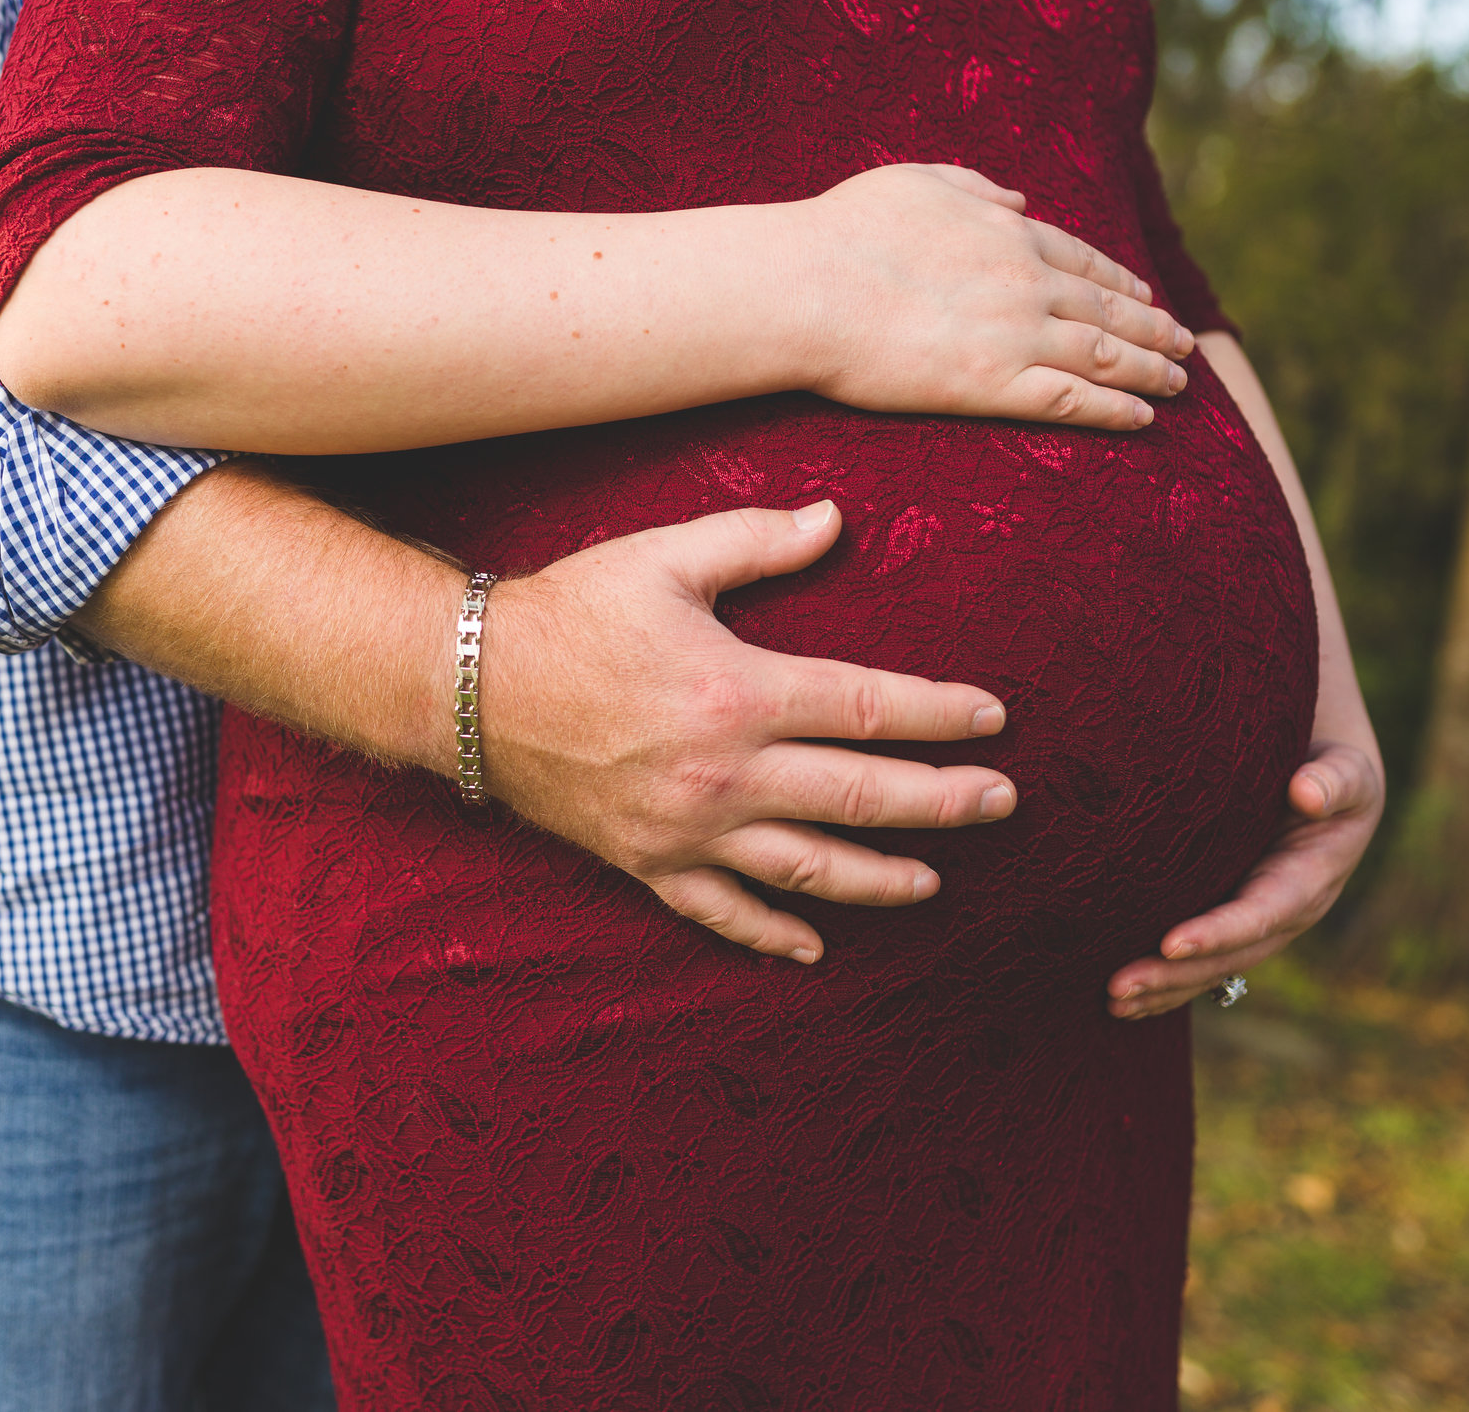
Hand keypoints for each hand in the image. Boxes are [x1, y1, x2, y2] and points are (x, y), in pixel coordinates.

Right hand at [481, 500, 1016, 963]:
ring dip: (882, 879)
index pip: (868, 707)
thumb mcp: (663, 558)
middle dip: (942, 803)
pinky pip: (722, 913)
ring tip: (937, 881)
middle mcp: (724, 774)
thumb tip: (837, 519)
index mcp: (738, 692)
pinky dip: (771, 935)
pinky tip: (815, 949)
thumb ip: (757, 540)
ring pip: (809, 870)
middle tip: (1002, 803)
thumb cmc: (568, 614)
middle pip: (860, 797)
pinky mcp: (648, 863)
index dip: (939, 714)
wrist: (466, 689)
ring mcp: (687, 830)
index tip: (993, 719)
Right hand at [792, 163, 1193, 430]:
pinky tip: (1143, 418)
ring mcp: (1015, 336)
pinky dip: (1116, 409)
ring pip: (1105, 357)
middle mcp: (1027, 283)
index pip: (1085, 260)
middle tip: (1186, 345)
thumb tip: (1016, 199)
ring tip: (1181, 384)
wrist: (808, 286)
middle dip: (1155, 329)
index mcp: (1008, 232)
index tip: (1148, 296)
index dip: (1124, 282)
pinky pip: (1072, 401)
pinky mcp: (993, 386)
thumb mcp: (914, 181)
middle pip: (1109, 310)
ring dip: (1151, 372)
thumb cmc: (843, 231)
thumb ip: (972, 187)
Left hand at [1105, 739, 1385, 1018]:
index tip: (1171, 944)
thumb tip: (1307, 793)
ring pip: (1211, 968)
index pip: (1261, 914)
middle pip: (1228, 955)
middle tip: (1118, 988)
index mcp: (1309, 881)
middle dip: (1175, 976)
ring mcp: (1258, 926)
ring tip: (1111, 1003)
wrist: (1331, 787)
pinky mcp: (1234, 923)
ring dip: (1162, 989)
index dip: (1218, 932)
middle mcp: (1283, 915)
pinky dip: (1166, 984)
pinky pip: (1201, 962)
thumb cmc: (1335, 773)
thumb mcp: (1346, 772)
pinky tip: (1125, 1003)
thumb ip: (1335, 781)